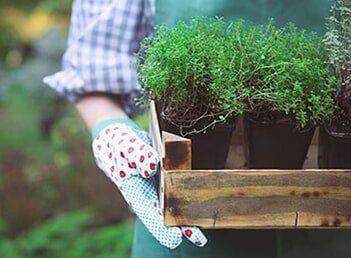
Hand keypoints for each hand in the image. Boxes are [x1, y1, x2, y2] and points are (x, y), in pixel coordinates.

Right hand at [92, 120, 207, 248]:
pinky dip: (191, 193)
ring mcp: (160, 186)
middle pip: (166, 214)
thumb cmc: (118, 143)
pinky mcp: (169, 175)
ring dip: (189, 214)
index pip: (148, 213)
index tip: (174, 239)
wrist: (120, 138)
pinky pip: (180, 186)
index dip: (160, 228)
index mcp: (134, 190)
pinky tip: (204, 199)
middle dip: (181, 226)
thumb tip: (150, 167)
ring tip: (206, 226)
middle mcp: (149, 192)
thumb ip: (136, 155)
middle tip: (198, 238)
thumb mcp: (123, 145)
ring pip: (176, 203)